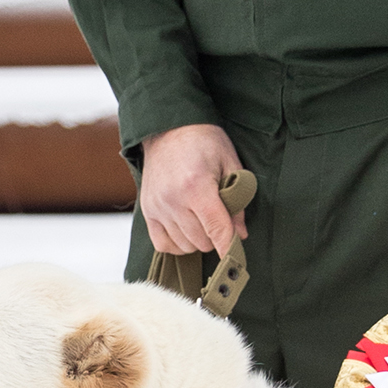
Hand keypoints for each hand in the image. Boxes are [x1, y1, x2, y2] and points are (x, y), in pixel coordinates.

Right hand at [139, 122, 247, 257]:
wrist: (168, 127)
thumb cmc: (203, 141)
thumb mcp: (229, 162)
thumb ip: (237, 199)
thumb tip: (240, 234)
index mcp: (197, 187)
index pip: (217, 230)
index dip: (229, 247)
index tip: (237, 259)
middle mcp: (174, 200)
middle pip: (201, 242)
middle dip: (215, 236)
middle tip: (218, 218)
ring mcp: (157, 207)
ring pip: (184, 246)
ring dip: (197, 240)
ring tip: (202, 219)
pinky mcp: (147, 210)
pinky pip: (163, 244)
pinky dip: (177, 244)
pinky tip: (186, 230)